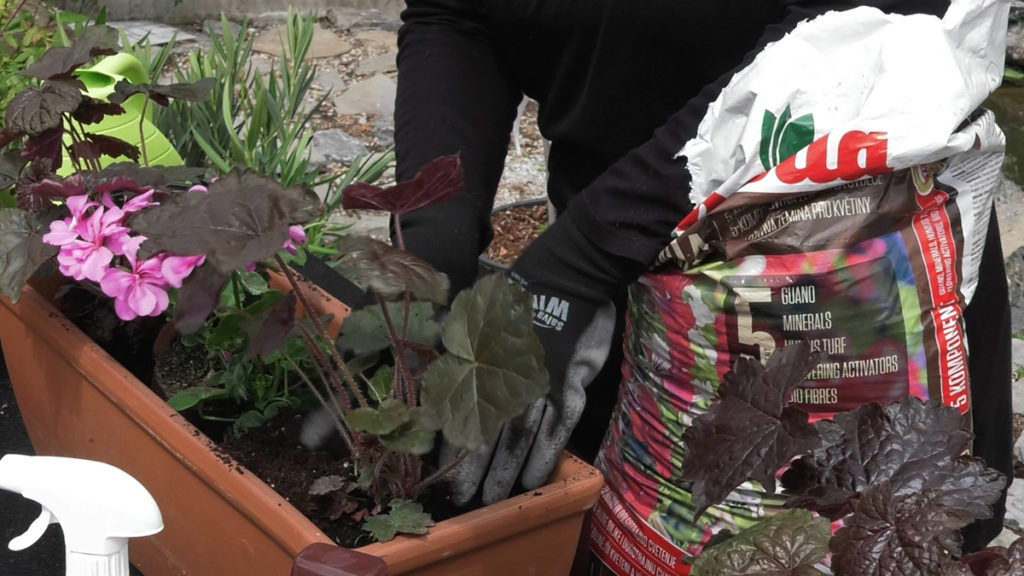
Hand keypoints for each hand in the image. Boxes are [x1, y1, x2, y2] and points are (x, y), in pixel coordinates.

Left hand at [445, 267, 616, 505]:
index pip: (463, 413)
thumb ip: (449, 340)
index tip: (439, 473)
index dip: (452, 445)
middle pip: (490, 434)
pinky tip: (535, 479)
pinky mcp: (570, 387)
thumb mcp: (473, 313)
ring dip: (508, 471)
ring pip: (521, 438)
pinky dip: (545, 455)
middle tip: (465, 500)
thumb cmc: (513, 296)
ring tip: (495, 499)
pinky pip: (557, 428)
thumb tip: (422, 361)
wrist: (564, 277)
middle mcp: (510, 381)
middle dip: (476, 470)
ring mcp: (542, 387)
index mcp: (483, 366)